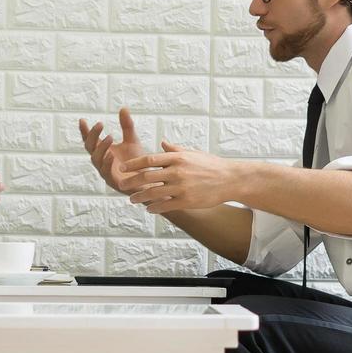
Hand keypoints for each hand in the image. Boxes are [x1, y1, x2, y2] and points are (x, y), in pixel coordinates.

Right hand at [77, 107, 146, 195]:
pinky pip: (106, 172)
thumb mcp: (132, 140)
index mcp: (103, 151)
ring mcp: (105, 172)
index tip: (82, 120)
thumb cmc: (138, 162)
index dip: (85, 131)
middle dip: (92, 136)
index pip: (90, 140)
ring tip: (109, 137)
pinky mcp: (113, 182)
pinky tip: (111, 154)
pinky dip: (107, 163)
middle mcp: (101, 161)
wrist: (149, 180)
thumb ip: (127, 126)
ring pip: (96, 160)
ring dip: (101, 148)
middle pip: (90, 148)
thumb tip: (123, 108)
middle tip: (100, 124)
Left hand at [122, 141, 238, 214]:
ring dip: (140, 197)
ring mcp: (181, 187)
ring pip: (154, 193)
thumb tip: (162, 143)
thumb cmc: (211, 164)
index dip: (133, 164)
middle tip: (121, 185)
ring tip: (132, 199)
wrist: (230, 179)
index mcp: (177, 158)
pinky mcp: (187, 200)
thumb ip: (175, 150)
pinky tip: (149, 209)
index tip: (123, 168)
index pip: (149, 160)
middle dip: (132, 181)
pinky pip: (166, 205)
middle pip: (147, 176)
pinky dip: (155, 208)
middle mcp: (177, 172)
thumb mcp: (193, 153)